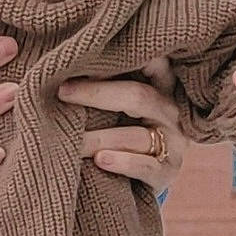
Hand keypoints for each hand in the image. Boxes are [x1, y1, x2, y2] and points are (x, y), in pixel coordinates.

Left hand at [58, 57, 185, 193]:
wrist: (144, 179)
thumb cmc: (121, 129)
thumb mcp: (121, 103)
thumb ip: (106, 83)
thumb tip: (63, 69)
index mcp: (161, 86)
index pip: (153, 62)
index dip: (126, 58)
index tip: (88, 56)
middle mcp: (170, 110)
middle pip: (138, 96)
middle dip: (97, 93)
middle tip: (62, 92)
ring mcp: (173, 142)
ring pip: (136, 136)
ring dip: (98, 138)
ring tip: (72, 141)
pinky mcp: (167, 172)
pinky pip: (145, 166)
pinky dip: (122, 162)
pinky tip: (100, 160)